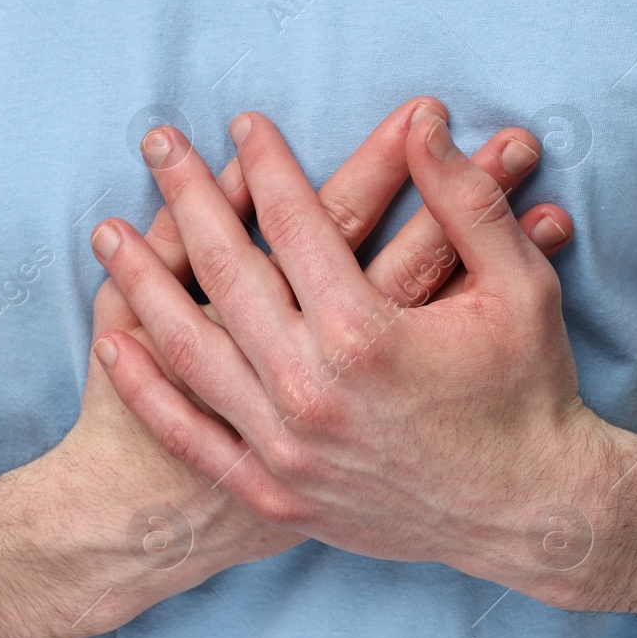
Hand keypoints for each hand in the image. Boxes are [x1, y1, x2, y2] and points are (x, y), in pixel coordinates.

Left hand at [92, 106, 594, 601]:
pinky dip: (148, 390)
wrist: (530, 515)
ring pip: (192, 350)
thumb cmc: (530, 392)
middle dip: (186, 197)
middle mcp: (312, 390)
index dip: (267, 164)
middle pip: (227, 271)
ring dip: (142, 284)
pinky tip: (114, 342)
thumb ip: (465, 200)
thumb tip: (421, 123)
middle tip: (156, 144)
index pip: (297, 223)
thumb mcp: (520, 286)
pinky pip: (193, 436)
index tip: (241, 122)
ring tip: (106, 231)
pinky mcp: (277, 496)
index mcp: (367, 333)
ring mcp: (287, 450)